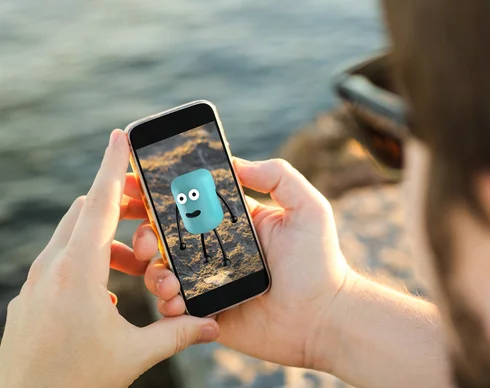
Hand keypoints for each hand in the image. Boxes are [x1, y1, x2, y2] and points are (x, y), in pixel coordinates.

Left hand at [0, 130, 218, 387]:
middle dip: (121, 205)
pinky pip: (61, 260)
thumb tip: (214, 325)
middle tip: (150, 215)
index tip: (122, 135)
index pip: (99, 203)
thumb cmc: (73, 380)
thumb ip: (177, 333)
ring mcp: (36, 282)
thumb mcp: (133, 355)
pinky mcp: (30, 296)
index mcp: (78, 272)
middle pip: (87, 212)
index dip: (113, 165)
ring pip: (74, 236)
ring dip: (107, 238)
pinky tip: (108, 292)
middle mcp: (52, 268)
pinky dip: (88, 259)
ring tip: (138, 265)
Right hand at [144, 158, 349, 369]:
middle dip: (143, 231)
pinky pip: (173, 307)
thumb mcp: (307, 207)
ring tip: (168, 277)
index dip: (159, 192)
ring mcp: (209, 282)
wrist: (324, 318)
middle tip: (142, 237)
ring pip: (162, 270)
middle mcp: (216, 249)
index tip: (133, 183)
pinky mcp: (206, 312)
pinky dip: (165, 303)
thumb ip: (276, 176)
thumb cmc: (320, 261)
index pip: (189, 202)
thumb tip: (235, 162)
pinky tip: (177, 301)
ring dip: (153, 270)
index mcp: (233, 222)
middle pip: (165, 235)